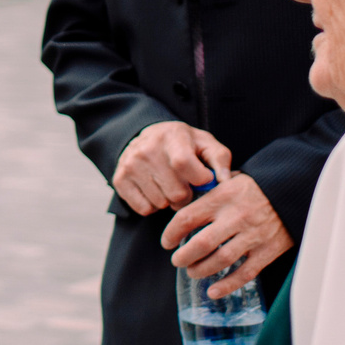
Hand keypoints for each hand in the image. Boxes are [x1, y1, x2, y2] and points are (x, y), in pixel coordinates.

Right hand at [112, 120, 231, 216]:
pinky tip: (155, 191)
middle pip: (176, 192)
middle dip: (187, 196)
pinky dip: (153, 206)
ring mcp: (130, 165)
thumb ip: (220, 160)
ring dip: (170, 201)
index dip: (199, 179)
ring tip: (169, 186)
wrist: (148, 138)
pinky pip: (144, 209)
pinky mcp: (119, 180)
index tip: (203, 180)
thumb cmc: (184, 144)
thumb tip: (224, 181)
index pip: (184, 164)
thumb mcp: (205, 144)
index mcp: (171, 135)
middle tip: (186, 187)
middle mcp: (146, 148)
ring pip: (161, 203)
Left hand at [161, 172, 294, 298]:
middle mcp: (236, 217)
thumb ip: (209, 191)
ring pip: (220, 260)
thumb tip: (183, 203)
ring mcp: (253, 236)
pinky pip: (245, 273)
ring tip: (193, 272)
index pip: (187, 218)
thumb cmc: (256, 187)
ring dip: (201, 270)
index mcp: (223, 197)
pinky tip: (213, 291)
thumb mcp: (231, 180)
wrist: (294, 193)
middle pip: (201, 243)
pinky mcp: (268, 251)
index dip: (171, 233)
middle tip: (177, 261)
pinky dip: (227, 285)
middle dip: (183, 257)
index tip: (167, 242)